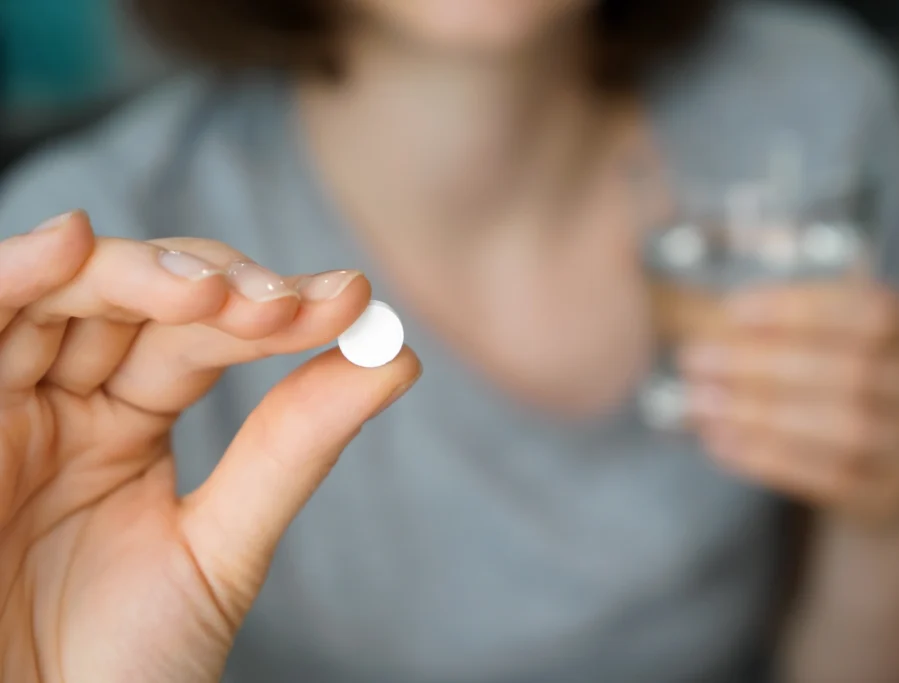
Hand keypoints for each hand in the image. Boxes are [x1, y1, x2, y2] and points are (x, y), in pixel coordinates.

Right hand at [0, 212, 420, 681]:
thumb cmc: (124, 665)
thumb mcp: (219, 549)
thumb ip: (291, 448)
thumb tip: (395, 357)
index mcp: (127, 423)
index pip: (203, 337)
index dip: (270, 312)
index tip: (350, 300)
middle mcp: (63, 399)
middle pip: (136, 299)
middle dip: (214, 289)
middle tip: (282, 304)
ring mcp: (5, 404)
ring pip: (61, 296)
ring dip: (135, 275)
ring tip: (210, 289)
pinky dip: (15, 274)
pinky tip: (72, 242)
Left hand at [674, 281, 898, 524]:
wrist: (874, 455)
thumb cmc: (826, 372)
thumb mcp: (813, 332)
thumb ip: (771, 322)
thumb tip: (696, 321)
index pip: (871, 309)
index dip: (800, 309)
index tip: (731, 312)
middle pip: (855, 370)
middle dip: (765, 364)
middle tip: (697, 360)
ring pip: (846, 428)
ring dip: (762, 415)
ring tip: (701, 403)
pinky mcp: (891, 492)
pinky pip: (830, 478)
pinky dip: (767, 457)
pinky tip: (719, 441)